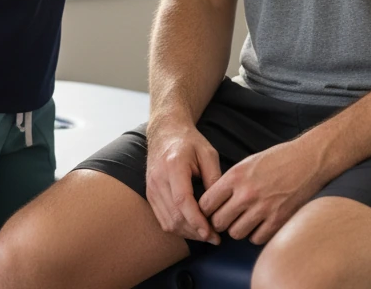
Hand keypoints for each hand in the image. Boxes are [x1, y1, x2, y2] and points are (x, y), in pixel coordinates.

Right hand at [145, 118, 223, 244]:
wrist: (165, 132)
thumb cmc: (190, 141)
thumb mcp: (208, 153)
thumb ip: (214, 177)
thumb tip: (221, 205)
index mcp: (173, 165)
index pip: (182, 200)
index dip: (196, 220)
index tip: (211, 233)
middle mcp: (158, 178)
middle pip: (175, 216)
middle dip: (196, 232)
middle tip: (215, 238)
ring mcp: (152, 188)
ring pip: (168, 222)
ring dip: (188, 234)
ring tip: (206, 235)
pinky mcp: (150, 195)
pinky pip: (163, 220)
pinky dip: (179, 229)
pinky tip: (193, 229)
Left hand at [198, 138, 324, 245]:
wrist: (308, 160)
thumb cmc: (277, 159)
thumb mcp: (248, 162)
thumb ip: (231, 181)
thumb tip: (215, 200)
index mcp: (236, 176)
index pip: (207, 202)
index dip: (206, 209)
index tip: (211, 210)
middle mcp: (247, 193)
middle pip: (219, 221)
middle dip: (220, 221)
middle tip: (227, 217)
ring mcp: (263, 208)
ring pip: (236, 233)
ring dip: (238, 228)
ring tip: (245, 219)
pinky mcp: (278, 220)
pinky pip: (256, 238)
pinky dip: (256, 234)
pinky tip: (260, 223)